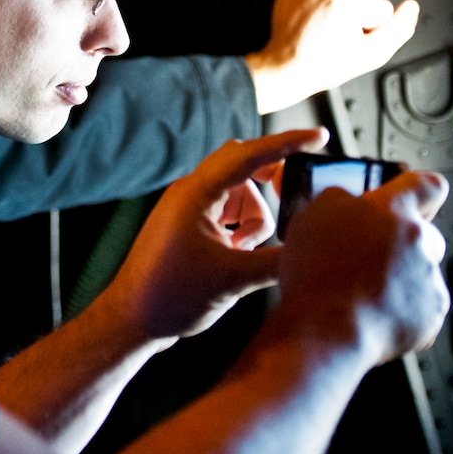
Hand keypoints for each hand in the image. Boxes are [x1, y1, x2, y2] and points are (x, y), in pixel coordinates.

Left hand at [101, 127, 329, 341]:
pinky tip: (235, 255)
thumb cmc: (171, 296)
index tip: (320, 135)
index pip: (250, 155)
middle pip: (245, 166)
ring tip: (241, 254)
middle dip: (272, 183)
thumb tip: (315, 249)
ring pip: (241, 194)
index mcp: (196, 193)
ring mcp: (189, 207)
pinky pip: (228, 211)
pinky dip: (241, 229)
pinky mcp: (190, 224)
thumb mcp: (233, 280)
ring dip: (253, 220)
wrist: (132, 319)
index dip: (288, 143)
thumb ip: (278, 262)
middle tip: (293, 199)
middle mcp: (191, 192)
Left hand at [245, 0, 419, 114]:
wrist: (286, 64)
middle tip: (336, 30)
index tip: (350, 37)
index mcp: (344, 2)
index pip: (384, 7)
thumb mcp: (370, 55)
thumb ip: (399, 29)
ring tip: (327, 17)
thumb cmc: (322, 63)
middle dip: (358, 10)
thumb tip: (410, 7)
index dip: (371, 26)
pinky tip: (321, 2)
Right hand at [278, 170, 449, 364]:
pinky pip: (423, 304)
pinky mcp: (433, 311)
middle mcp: (416, 237)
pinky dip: (403, 308)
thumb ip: (340, 201)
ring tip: (365, 291)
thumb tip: (351, 201)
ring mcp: (428, 276)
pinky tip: (373, 311)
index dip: (420, 190)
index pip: (426, 184)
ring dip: (402, 276)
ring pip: (421, 269)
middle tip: (372, 256)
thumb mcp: (311, 218)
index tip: (413, 198)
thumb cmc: (315, 277)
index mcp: (389, 209)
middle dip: (403, 242)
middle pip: (424, 231)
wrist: (326, 330)